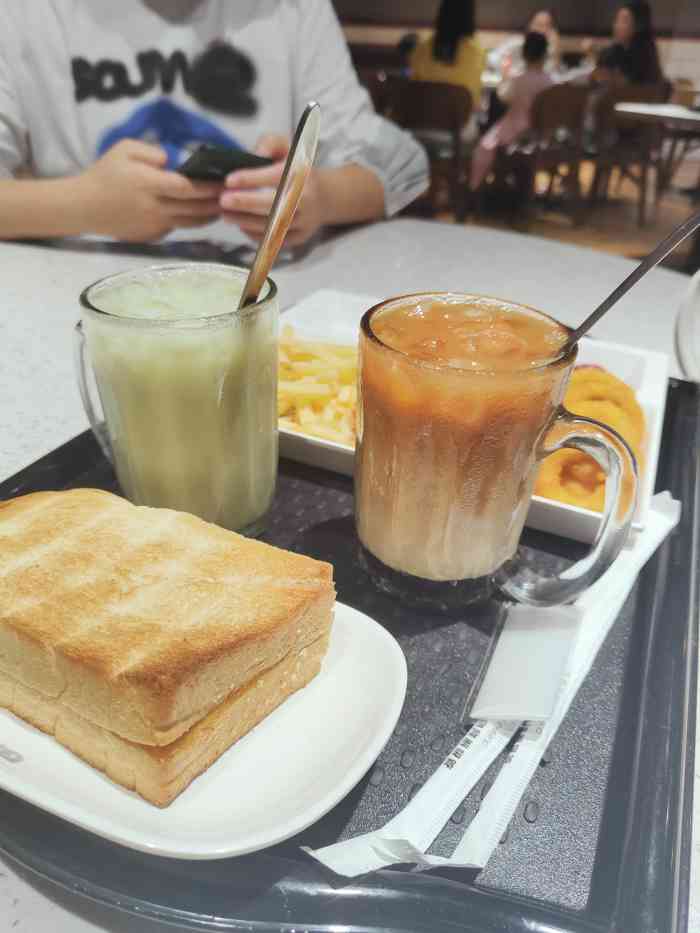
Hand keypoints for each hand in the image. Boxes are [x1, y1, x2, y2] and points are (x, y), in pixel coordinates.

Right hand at [77, 140, 222, 241]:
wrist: (84, 206)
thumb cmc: (104, 173)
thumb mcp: (124, 149)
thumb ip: (152, 152)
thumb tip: (174, 162)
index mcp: (148, 184)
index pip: (186, 188)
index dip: (207, 187)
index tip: (223, 182)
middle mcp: (154, 208)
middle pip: (194, 208)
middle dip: (214, 203)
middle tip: (230, 196)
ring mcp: (154, 225)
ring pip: (189, 223)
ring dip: (207, 216)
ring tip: (220, 207)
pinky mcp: (152, 236)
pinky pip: (176, 227)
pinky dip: (188, 221)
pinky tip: (196, 213)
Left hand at [219, 134, 325, 246]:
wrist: (324, 197)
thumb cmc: (298, 170)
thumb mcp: (287, 147)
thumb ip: (269, 143)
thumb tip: (254, 153)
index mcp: (303, 173)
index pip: (276, 176)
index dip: (251, 178)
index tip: (229, 180)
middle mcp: (306, 198)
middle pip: (274, 205)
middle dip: (246, 203)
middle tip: (223, 201)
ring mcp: (304, 221)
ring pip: (272, 225)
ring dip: (245, 221)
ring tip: (226, 214)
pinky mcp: (299, 237)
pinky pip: (274, 239)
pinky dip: (254, 233)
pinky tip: (241, 224)